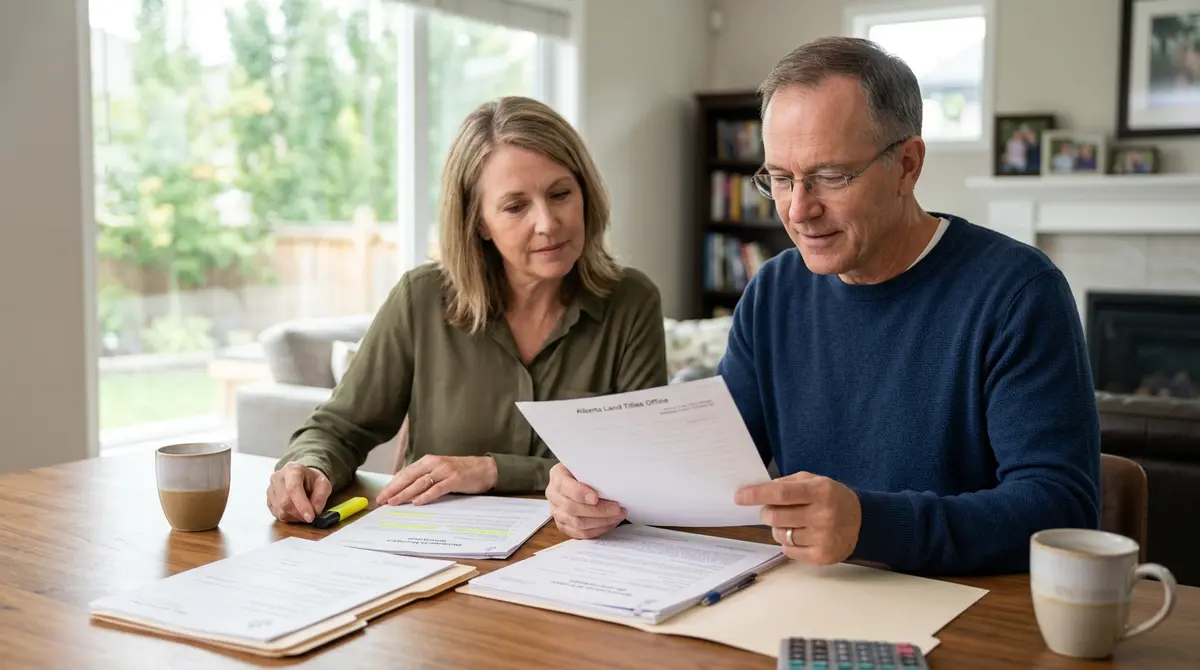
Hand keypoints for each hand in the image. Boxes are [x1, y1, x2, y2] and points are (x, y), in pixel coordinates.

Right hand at [267, 463, 332, 522]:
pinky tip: (296, 512)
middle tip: (311, 517)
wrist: (303, 478)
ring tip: (304, 512)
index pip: (293, 488)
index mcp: (292, 469)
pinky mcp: (268, 500)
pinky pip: (277, 514)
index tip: (310, 518)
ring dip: (295, 517)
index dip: (301, 505)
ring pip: (280, 511)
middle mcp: (278, 478)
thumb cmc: (312, 481)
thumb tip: (315, 511)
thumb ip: (321, 496)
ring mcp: (270, 489)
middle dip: (300, 514)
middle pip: (285, 502)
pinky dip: (288, 518)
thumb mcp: (324, 484)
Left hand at [376, 455, 498, 505]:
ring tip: (394, 502)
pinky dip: (426, 495)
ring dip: (405, 493)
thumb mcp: (440, 470)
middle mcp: (434, 463)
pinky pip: (437, 488)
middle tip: (382, 500)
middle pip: (409, 477)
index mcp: (428, 460)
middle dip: (394, 489)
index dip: (392, 484)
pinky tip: (417, 502)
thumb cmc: (461, 471)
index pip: (405, 472)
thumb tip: (405, 491)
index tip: (382, 495)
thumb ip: (425, 477)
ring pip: (420, 483)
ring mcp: (444, 471)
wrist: (485, 468)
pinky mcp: (455, 479)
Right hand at [546, 463, 625, 538]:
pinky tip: (609, 523)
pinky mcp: (563, 525)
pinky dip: (597, 530)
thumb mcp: (586, 464)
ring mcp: (556, 512)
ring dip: (601, 522)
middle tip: (617, 509)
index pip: (565, 486)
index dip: (580, 493)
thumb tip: (612, 479)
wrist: (577, 478)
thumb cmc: (585, 471)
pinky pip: (579, 533)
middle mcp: (553, 495)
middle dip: (598, 510)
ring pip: (577, 523)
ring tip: (617, 516)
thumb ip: (593, 471)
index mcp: (557, 476)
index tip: (596, 498)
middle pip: (572, 508)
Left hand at [735, 471, 861, 564]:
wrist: (863, 522)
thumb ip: (787, 483)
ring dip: (778, 528)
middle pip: (775, 516)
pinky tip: (801, 535)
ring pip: (780, 535)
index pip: (781, 493)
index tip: (739, 496)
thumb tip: (758, 490)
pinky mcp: (822, 556)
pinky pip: (788, 551)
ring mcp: (824, 537)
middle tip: (770, 510)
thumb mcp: (815, 481)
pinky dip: (788, 543)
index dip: (756, 495)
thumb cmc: (832, 498)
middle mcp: (823, 515)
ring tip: (792, 523)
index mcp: (820, 491)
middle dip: (766, 512)